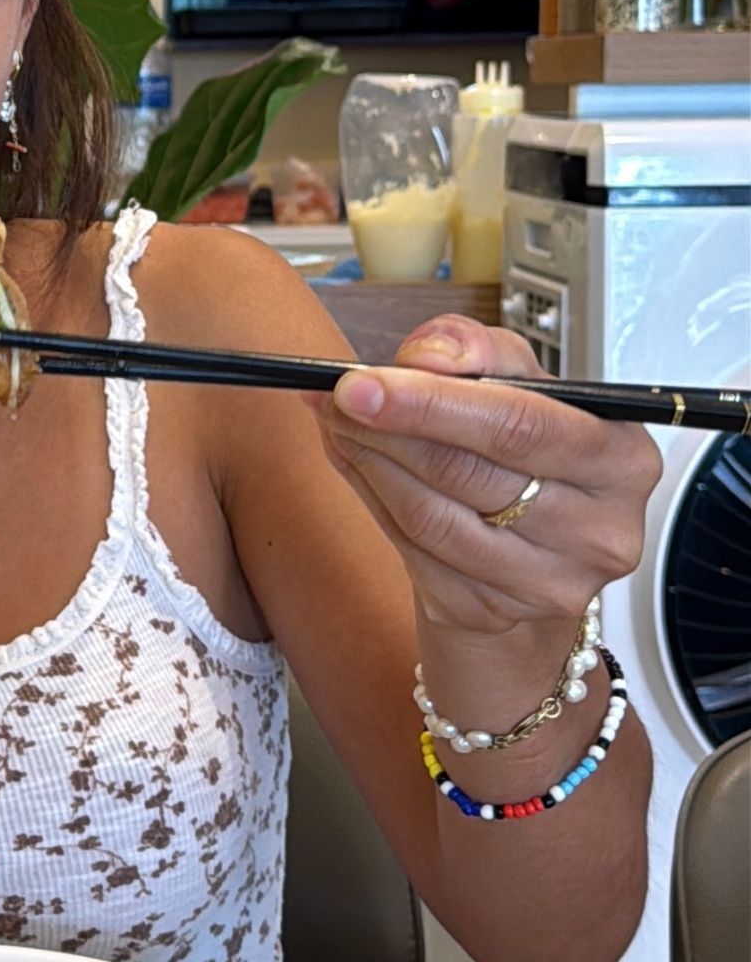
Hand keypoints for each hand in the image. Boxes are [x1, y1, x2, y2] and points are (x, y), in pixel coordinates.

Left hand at [308, 316, 662, 635]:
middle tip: (339, 395)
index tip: (363, 383)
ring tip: (339, 421)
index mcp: (622, 461)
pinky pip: (410, 549)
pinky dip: (369, 496)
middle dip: (387, 427)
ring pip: (428, 515)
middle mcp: (598, 530)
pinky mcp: (491, 611)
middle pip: (466, 472)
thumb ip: (479, 350)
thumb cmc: (532, 455)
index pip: (521, 426)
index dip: (433, 403)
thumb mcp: (522, 382)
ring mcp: (546, 582)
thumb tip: (427, 358)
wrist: (530, 548)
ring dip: (367, 460)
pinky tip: (354, 462)